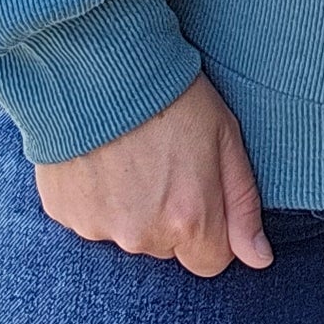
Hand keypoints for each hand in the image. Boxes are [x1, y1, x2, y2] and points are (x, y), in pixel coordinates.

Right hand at [33, 71, 272, 273]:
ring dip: (130, 206)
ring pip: (126, 234)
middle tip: (161, 159)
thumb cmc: (172, 93)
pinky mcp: (63, 213)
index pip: (210, 261)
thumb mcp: (225, 136)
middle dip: (168, 215)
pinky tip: (98, 155)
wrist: (97, 61)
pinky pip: (88, 218)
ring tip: (128, 152)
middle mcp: (141, 235)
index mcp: (189, 220)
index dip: (209, 226)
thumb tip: (259, 260)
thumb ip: (243, 204)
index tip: (198, 187)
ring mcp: (97, 227)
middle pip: (165, 246)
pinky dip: (95, 196)